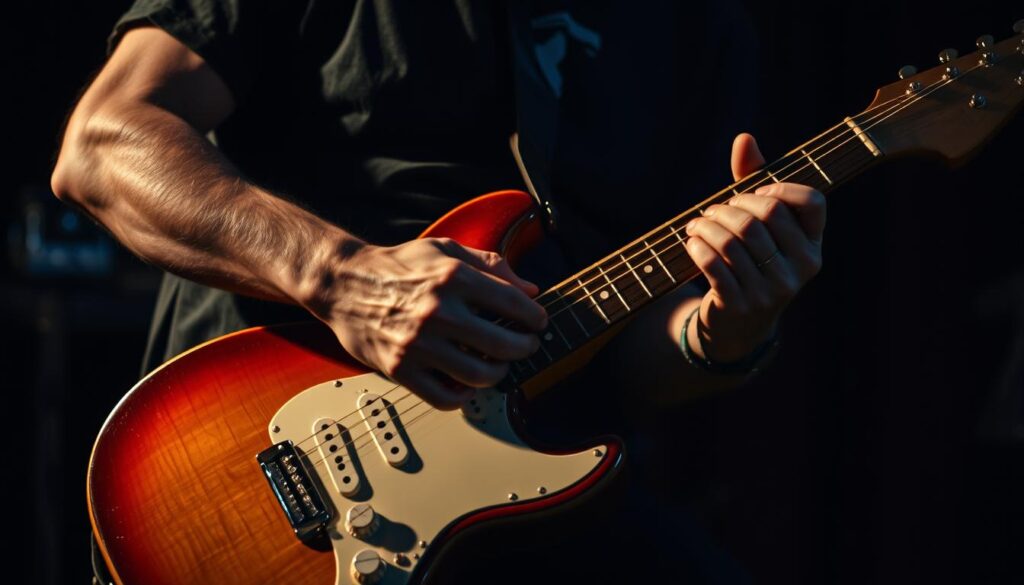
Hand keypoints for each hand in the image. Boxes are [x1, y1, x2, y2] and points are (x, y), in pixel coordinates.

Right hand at [307, 238, 546, 408]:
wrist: (345, 284)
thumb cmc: (399, 266)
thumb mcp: (446, 250)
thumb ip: (490, 265)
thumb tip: (530, 290)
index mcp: (453, 278)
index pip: (513, 304)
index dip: (535, 317)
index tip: (538, 323)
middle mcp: (437, 312)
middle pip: (503, 345)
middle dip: (525, 348)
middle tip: (526, 346)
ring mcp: (418, 344)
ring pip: (479, 376)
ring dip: (498, 374)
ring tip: (498, 365)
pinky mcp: (400, 369)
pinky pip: (444, 397)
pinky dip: (463, 395)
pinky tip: (466, 381)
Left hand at [683, 133, 825, 361]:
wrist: (738, 326)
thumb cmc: (749, 263)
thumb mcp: (758, 227)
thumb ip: (753, 181)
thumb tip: (744, 138)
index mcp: (814, 246)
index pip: (812, 201)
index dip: (779, 188)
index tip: (755, 194)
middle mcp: (802, 269)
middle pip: (764, 215)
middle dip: (731, 205)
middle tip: (713, 210)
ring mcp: (773, 290)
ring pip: (733, 239)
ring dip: (705, 224)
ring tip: (695, 224)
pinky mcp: (741, 305)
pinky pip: (713, 263)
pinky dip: (696, 246)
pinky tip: (690, 242)